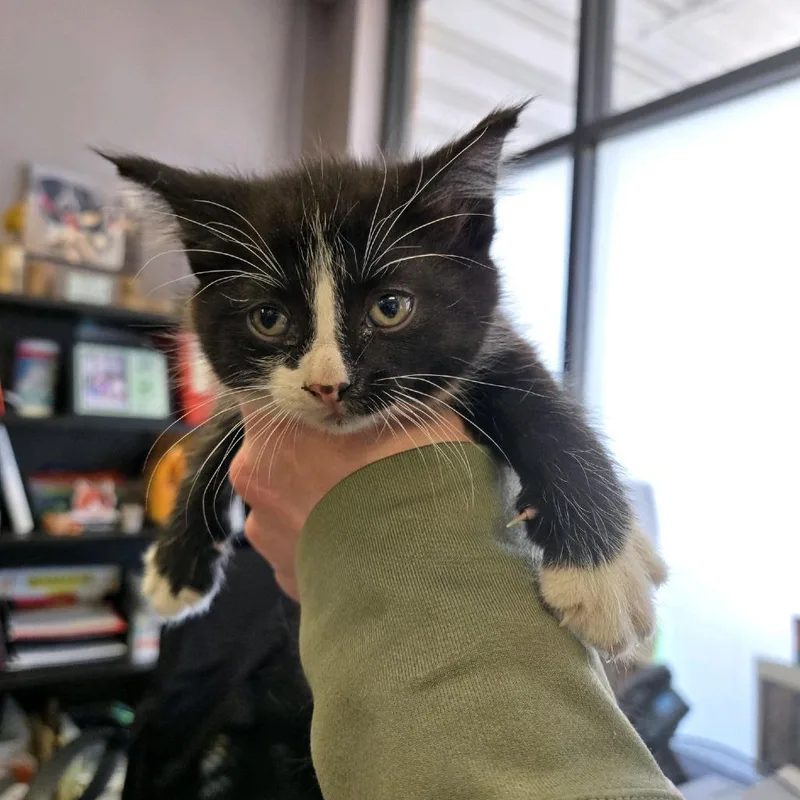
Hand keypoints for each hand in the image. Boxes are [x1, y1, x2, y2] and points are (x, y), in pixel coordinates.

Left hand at [229, 403, 470, 599]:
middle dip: (312, 449)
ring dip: (318, 499)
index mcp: (270, 425)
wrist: (418, 575)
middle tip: (361, 457)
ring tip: (367, 509)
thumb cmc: (410, 475)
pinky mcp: (284, 578)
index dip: (300, 390)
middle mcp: (252, 475)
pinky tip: (364, 544)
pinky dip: (326, 541)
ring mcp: (263, 532)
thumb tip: (385, 394)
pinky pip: (302, 546)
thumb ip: (385, 397)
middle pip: (277, 447)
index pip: (267, 389)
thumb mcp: (419, 411)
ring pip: (288, 500)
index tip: (331, 399)